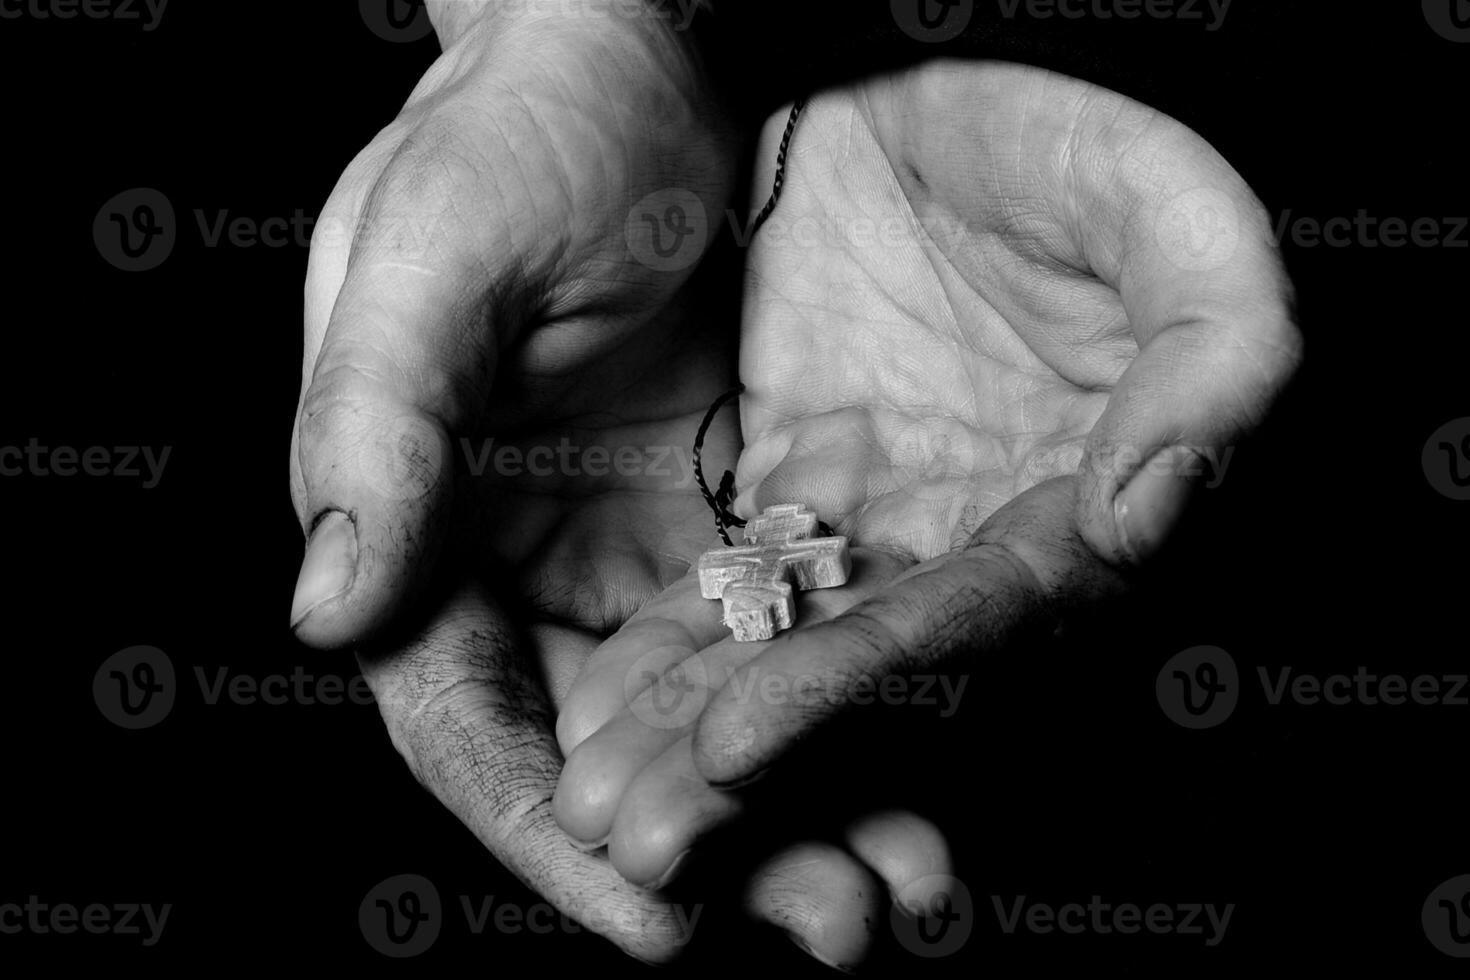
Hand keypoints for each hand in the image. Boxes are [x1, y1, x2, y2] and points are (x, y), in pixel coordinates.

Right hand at [288, 2, 936, 963]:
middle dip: (706, 855)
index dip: (547, 836)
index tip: (657, 919)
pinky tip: (918, 758)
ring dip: (792, 807)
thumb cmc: (511, 136)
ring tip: (901, 878)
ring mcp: (619, 547)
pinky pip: (770, 638)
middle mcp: (516, 565)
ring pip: (699, 718)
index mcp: (418, 529)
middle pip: (600, 754)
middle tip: (832, 921)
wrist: (621, 63)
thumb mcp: (428, 256)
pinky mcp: (713, 515)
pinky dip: (831, 707)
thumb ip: (374, 426)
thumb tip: (326, 611)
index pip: (463, 727)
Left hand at [555, 58, 1300, 901]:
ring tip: (602, 823)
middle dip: (762, 773)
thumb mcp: (1167, 207)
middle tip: (646, 852)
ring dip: (695, 751)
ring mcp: (882, 529)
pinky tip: (593, 731)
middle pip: (874, 687)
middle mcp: (977, 546)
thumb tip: (1143, 518)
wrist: (911, 77)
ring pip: (789, 662)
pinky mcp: (796, 498)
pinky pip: (727, 596)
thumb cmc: (1049, 128)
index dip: (865, 693)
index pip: (974, 627)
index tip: (742, 749)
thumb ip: (1213, 356)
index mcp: (1077, 503)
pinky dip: (665, 662)